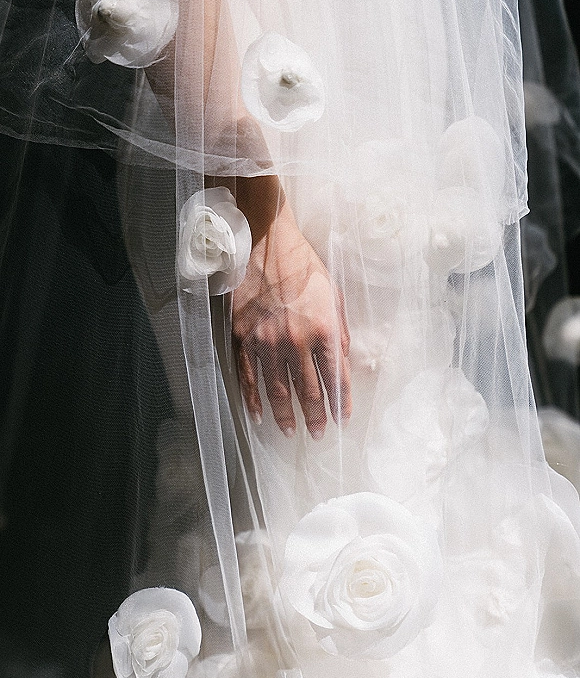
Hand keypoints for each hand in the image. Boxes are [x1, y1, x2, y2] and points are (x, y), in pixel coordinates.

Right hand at [232, 201, 350, 438]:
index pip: (335, 379)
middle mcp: (296, 342)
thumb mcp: (333, 295)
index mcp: (323, 331)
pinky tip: (258, 415)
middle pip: (307, 391)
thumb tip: (342, 364)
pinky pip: (249, 377)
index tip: (341, 420)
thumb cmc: (303, 266)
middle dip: (314, 417)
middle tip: (318, 435)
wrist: (265, 243)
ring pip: (277, 390)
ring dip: (285, 415)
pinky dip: (253, 399)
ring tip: (290, 432)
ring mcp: (266, 342)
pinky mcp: (242, 338)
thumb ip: (338, 332)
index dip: (339, 403)